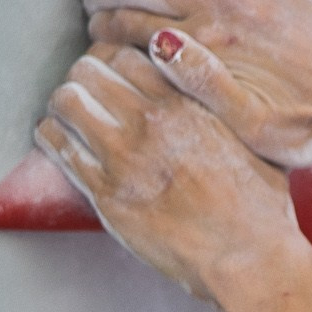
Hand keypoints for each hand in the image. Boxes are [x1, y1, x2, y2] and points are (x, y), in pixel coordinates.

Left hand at [35, 43, 304, 300]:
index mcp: (188, 103)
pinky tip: (60, 140)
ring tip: (72, 114)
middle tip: (90, 91)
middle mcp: (152, 123)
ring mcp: (125, 159)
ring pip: (66, 103)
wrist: (247, 258)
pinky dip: (52, 137)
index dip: (115, 58)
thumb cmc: (259, 205)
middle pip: (89, 70)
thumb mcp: (250, 138)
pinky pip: (58, 148)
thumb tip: (203, 83)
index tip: (115, 70)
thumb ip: (218, 105)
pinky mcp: (106, 194)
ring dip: (65, 104)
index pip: (126, 53)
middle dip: (85, 76)